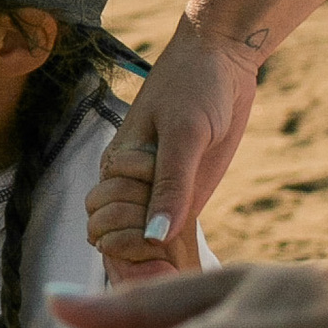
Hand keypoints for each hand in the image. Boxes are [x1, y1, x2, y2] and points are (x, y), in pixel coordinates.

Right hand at [86, 16, 262, 277]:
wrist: (222, 57)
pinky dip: (172, 252)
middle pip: (117, 241)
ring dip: (153, 260)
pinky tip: (185, 265)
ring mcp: (158, 190)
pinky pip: (169, 232)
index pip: (105, 227)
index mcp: (116, 167)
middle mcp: (131, 184)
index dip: (125, 246)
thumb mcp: (185, 133)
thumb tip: (155, 237)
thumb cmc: (195, 84)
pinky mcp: (184, 192)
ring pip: (141, 242)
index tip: (154, 251)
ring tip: (177, 270)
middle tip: (169, 265)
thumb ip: (171, 186)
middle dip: (137, 258)